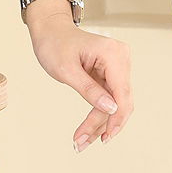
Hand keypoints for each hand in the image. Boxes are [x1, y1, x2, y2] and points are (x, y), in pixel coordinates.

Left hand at [26, 12, 133, 150]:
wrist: (50, 29)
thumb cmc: (54, 43)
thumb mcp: (66, 69)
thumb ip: (89, 90)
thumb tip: (111, 109)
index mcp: (113, 54)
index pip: (121, 94)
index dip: (115, 120)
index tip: (103, 139)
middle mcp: (120, 58)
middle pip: (119, 102)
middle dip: (102, 124)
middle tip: (82, 143)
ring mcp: (117, 65)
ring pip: (115, 104)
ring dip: (99, 123)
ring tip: (81, 141)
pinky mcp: (111, 73)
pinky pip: (109, 98)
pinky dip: (98, 114)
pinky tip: (87, 130)